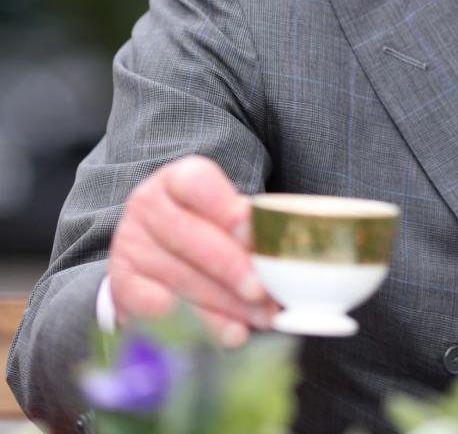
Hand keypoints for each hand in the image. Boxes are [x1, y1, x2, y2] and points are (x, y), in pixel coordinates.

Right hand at [108, 155, 277, 345]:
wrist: (152, 249)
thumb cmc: (204, 225)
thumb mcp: (224, 214)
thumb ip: (247, 228)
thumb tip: (281, 253)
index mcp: (176, 179)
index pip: (196, 183)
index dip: (223, 207)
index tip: (250, 230)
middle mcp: (148, 206)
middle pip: (189, 234)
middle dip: (230, 266)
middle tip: (262, 290)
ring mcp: (130, 243)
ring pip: (179, 276)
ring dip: (225, 303)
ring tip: (261, 317)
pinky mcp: (121, 283)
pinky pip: (155, 307)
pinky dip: (195, 323)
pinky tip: (227, 332)